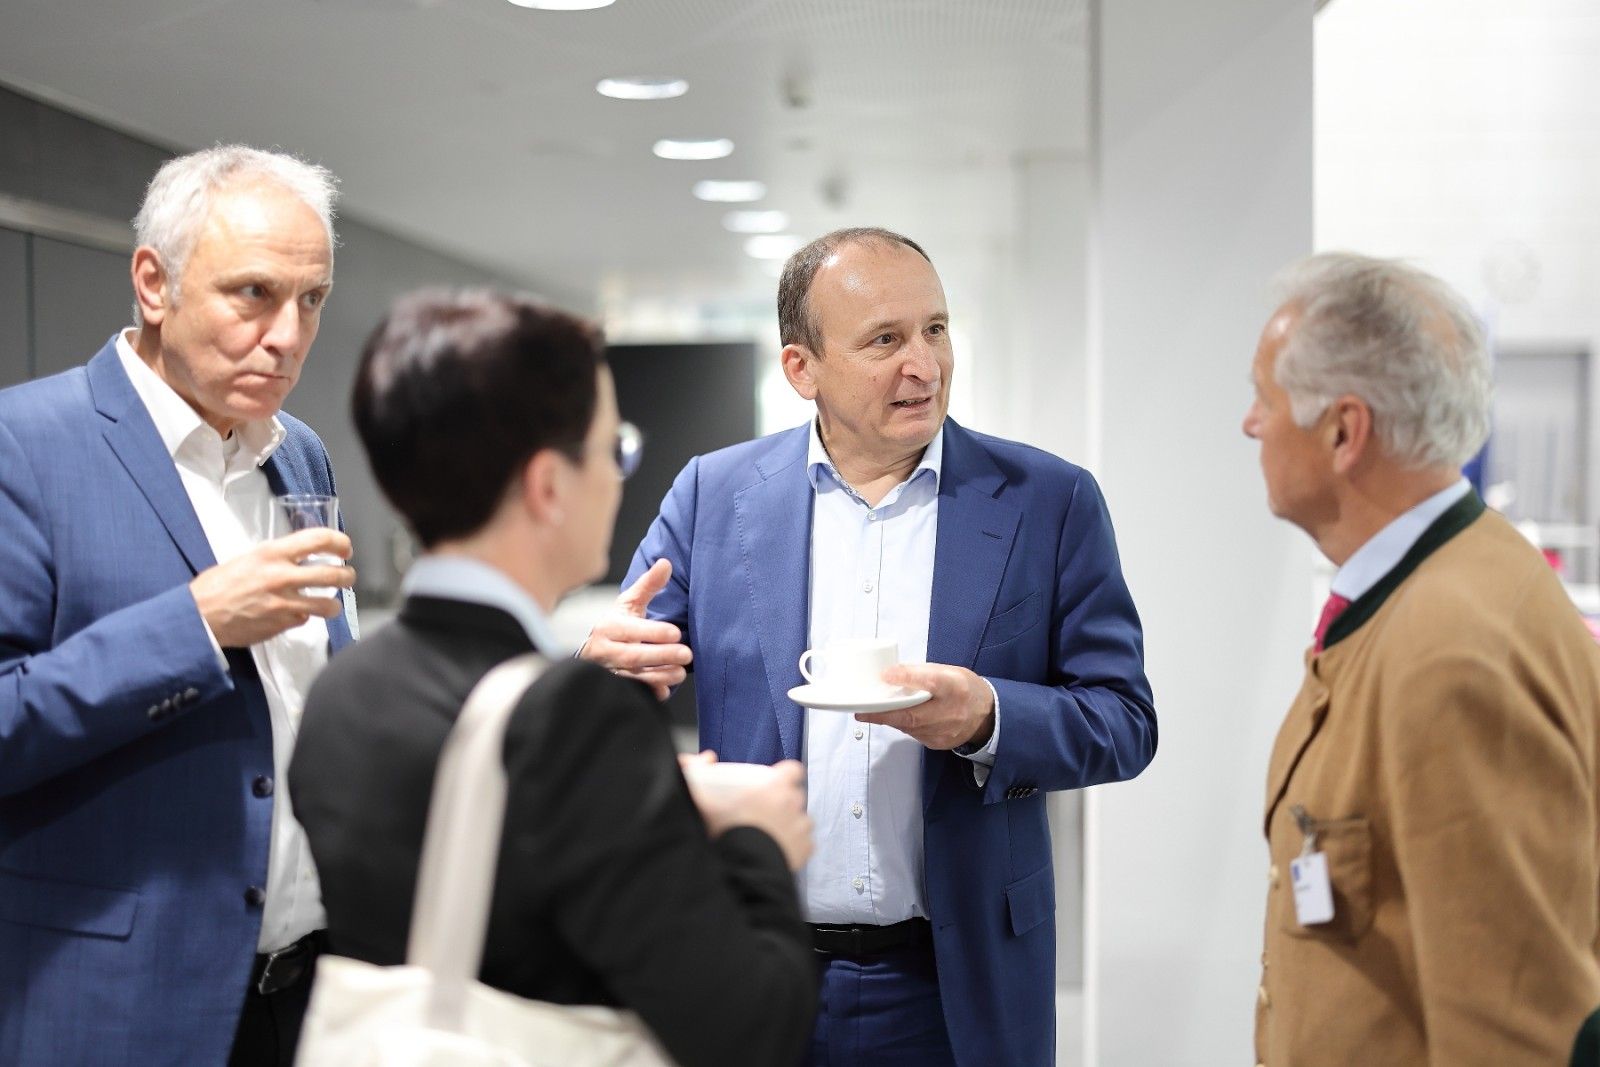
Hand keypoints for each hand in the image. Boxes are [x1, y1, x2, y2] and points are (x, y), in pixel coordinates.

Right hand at [189, 528, 353, 647]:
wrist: (199, 616)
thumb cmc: (218, 585)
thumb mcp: (248, 558)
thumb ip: (277, 558)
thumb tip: (300, 558)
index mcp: (272, 554)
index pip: (318, 539)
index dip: (339, 542)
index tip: (344, 548)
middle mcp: (282, 576)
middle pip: (333, 574)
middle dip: (347, 575)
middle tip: (347, 576)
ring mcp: (284, 603)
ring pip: (328, 604)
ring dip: (334, 604)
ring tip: (330, 602)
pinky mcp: (282, 624)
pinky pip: (305, 619)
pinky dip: (304, 617)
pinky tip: (295, 613)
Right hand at [580, 559, 692, 700]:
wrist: (592, 652)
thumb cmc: (617, 625)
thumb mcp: (629, 603)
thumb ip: (648, 585)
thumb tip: (666, 563)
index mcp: (610, 627)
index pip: (631, 631)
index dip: (653, 633)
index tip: (676, 633)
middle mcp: (607, 650)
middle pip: (633, 656)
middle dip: (661, 656)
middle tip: (687, 654)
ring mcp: (610, 671)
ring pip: (633, 677)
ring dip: (659, 676)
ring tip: (680, 673)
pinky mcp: (615, 686)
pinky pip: (631, 692)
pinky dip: (647, 693)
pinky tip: (663, 692)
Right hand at [682, 758, 813, 871]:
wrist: (742, 866)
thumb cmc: (725, 831)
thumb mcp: (705, 800)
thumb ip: (697, 773)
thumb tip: (706, 756)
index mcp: (775, 786)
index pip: (793, 771)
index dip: (787, 775)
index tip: (777, 783)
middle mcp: (793, 803)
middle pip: (796, 797)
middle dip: (785, 803)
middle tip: (766, 813)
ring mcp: (801, 826)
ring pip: (802, 821)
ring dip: (791, 825)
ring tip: (772, 835)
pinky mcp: (806, 849)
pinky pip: (805, 844)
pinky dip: (796, 847)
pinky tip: (780, 851)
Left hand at [856, 662, 994, 750]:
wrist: (987, 716)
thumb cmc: (965, 689)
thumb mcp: (949, 671)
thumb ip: (921, 672)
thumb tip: (891, 673)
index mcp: (954, 686)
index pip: (930, 682)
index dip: (907, 679)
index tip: (886, 675)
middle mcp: (950, 711)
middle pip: (913, 714)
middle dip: (883, 713)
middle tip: (860, 711)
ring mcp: (944, 731)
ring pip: (909, 726)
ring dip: (889, 719)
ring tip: (870, 711)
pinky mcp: (937, 743)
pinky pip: (913, 733)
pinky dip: (902, 725)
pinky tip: (895, 717)